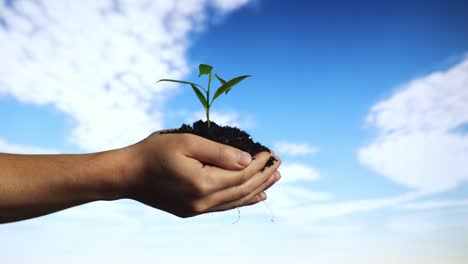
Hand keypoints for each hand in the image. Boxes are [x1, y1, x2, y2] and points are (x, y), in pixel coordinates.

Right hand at [120, 132, 280, 217]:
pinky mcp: (191, 211)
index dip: (259, 164)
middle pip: (243, 190)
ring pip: (236, 201)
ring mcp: (197, 209)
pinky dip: (241, 200)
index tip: (270, 152)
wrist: (128, 174)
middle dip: (263, 177)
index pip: (242, 175)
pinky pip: (223, 207)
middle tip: (279, 166)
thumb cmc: (154, 153)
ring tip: (273, 181)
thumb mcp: (188, 143)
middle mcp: (203, 202)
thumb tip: (247, 161)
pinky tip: (254, 197)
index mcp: (203, 183)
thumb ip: (220, 153)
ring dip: (257, 190)